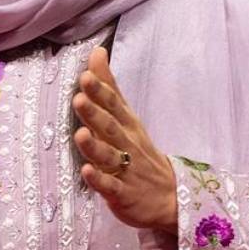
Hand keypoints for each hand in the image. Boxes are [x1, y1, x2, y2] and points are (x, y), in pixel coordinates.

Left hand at [72, 45, 177, 233]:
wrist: (169, 196)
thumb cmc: (138, 151)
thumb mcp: (126, 117)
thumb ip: (109, 86)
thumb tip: (97, 53)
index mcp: (127, 125)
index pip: (114, 105)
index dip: (100, 91)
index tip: (86, 76)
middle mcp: (126, 144)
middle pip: (110, 127)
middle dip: (95, 113)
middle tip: (80, 98)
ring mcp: (126, 169)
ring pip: (109, 155)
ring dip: (94, 145)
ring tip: (80, 134)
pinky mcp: (122, 193)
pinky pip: (110, 186)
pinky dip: (98, 180)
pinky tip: (86, 172)